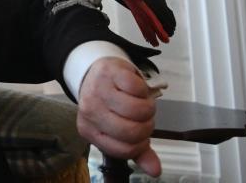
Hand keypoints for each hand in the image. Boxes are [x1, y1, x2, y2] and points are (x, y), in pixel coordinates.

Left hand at [77, 57, 160, 177]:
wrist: (96, 73)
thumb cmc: (110, 105)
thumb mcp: (119, 129)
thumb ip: (138, 151)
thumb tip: (156, 171)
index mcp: (89, 131)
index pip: (125, 149)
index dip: (141, 143)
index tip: (142, 133)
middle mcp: (89, 112)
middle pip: (132, 131)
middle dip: (147, 125)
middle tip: (144, 117)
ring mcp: (97, 91)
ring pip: (137, 109)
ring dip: (148, 107)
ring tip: (141, 102)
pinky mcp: (108, 72)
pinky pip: (137, 87)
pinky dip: (143, 89)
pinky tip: (136, 88)